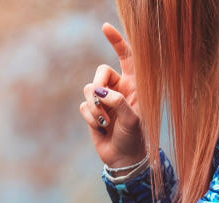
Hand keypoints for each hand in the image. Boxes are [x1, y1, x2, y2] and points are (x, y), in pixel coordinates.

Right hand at [80, 23, 145, 169]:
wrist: (123, 158)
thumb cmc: (134, 138)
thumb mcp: (132, 119)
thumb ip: (118, 102)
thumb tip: (97, 92)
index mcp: (135, 84)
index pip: (127, 56)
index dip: (117, 41)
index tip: (104, 27)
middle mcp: (119, 88)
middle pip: (101, 72)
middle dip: (98, 86)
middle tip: (101, 101)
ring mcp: (104, 99)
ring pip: (89, 89)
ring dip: (95, 107)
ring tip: (105, 121)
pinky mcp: (92, 111)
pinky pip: (84, 105)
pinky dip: (90, 117)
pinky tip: (101, 128)